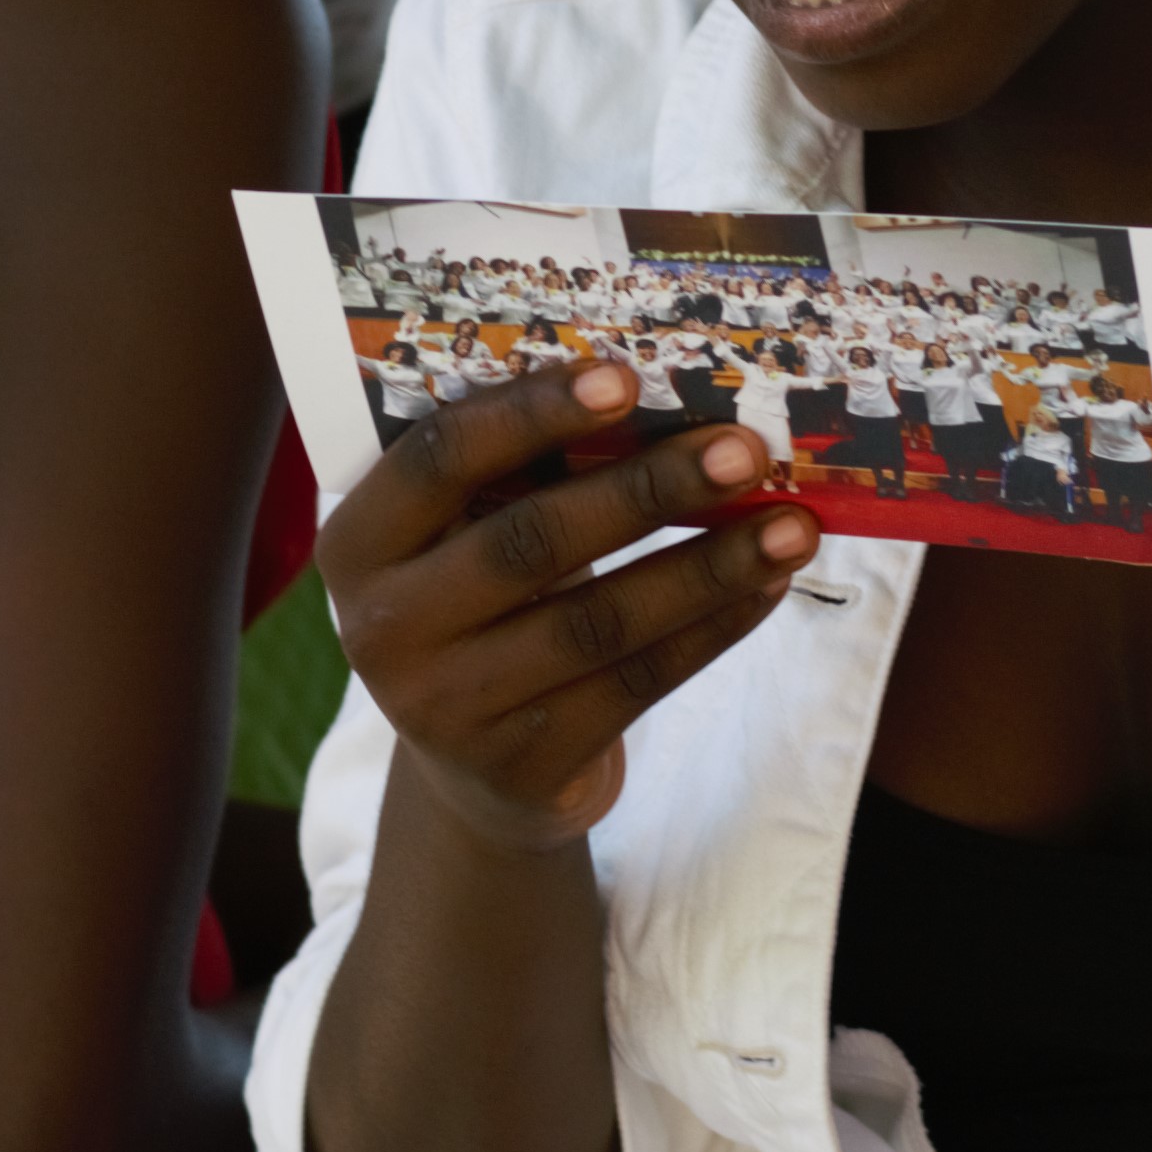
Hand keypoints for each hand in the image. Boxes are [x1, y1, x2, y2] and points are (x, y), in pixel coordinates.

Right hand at [319, 362, 814, 852]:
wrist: (478, 773)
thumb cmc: (485, 606)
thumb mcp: (466, 539)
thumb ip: (522, 474)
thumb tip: (663, 393)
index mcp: (359, 545)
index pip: (438, 459)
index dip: (531, 415)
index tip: (626, 378)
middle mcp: (385, 630)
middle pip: (530, 541)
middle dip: (648, 489)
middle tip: (744, 448)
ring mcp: (449, 708)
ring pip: (599, 621)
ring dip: (709, 566)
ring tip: (792, 525)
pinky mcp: (522, 766)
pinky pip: (637, 683)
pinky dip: (713, 628)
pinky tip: (768, 586)